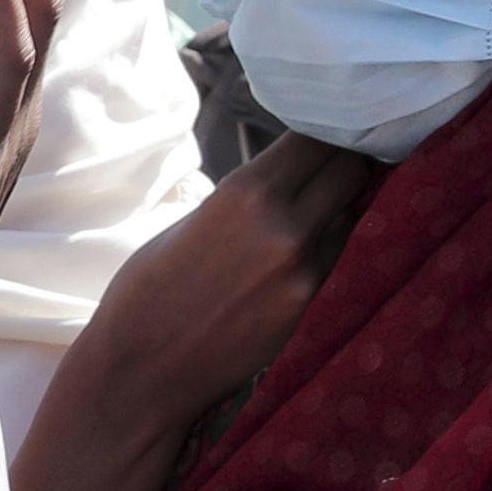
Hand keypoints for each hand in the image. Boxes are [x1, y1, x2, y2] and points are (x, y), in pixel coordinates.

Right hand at [9, 122, 370, 490]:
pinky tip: (314, 249)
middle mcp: (286, 228)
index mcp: (246, 194)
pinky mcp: (311, 310)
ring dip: (343, 207)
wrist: (139, 373)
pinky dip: (333, 248)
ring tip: (327, 205)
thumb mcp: (194, 220)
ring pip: (352, 216)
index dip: (329, 125)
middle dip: (350, 158)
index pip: (317, 138)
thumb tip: (294, 175)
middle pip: (350, 170)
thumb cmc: (148, 290)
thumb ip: (250, 196)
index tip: (333, 118)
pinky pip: (339, 261)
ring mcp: (305, 274)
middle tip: (348, 153)